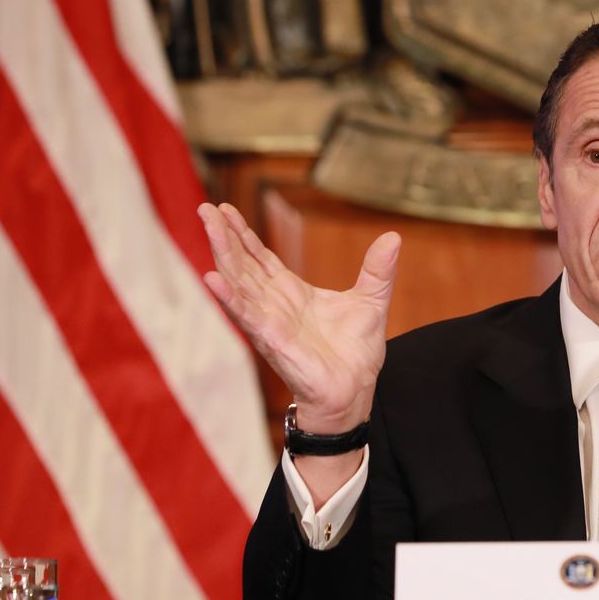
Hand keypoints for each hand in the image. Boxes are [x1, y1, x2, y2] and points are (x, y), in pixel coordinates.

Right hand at [198, 203, 399, 433]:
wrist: (354, 391)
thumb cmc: (355, 354)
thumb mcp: (372, 301)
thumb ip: (378, 270)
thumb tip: (393, 238)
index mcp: (291, 292)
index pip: (260, 257)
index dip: (243, 234)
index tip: (225, 209)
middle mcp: (273, 304)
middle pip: (242, 264)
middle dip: (224, 236)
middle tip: (205, 207)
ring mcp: (269, 321)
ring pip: (238, 282)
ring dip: (222, 254)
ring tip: (208, 226)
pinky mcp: (272, 339)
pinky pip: (246, 315)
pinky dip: (229, 297)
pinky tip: (211, 278)